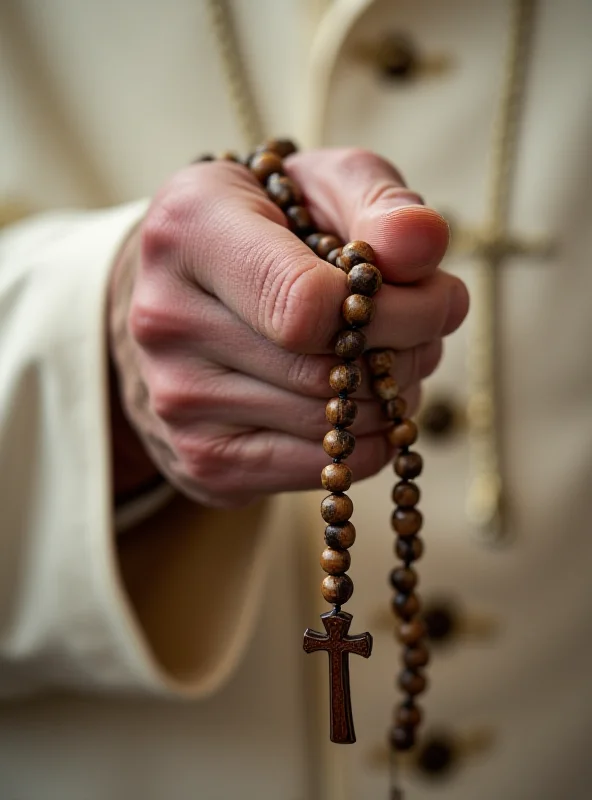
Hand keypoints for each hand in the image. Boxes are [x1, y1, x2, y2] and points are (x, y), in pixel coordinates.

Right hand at [109, 148, 468, 507]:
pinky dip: (368, 441)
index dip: (396, 309)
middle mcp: (166, 319)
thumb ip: (380, 202)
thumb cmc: (270, 233)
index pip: (307, 303)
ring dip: (390, 396)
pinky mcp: (202, 460)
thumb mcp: (323, 185)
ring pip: (332, 426)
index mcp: (189, 230)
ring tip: (388, 359)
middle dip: (406, 352)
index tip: (434, 294)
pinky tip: (360, 400)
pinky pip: (326, 472)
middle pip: (325, 371)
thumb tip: (424, 246)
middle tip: (424, 329)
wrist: (187, 294)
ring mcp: (176, 399)